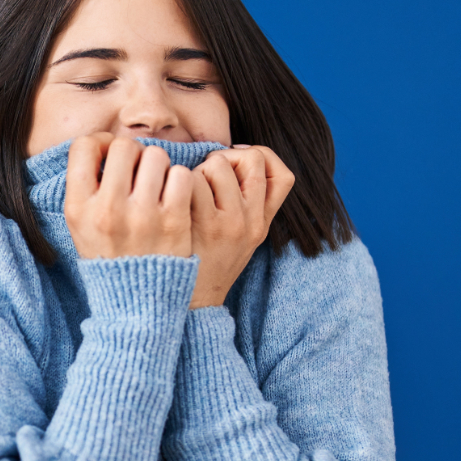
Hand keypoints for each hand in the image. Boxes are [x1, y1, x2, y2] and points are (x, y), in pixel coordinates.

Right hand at [63, 133, 195, 258]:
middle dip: (133, 153)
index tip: (109, 155)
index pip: (83, 147)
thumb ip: (84, 186)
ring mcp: (143, 215)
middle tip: (137, 171)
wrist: (137, 301)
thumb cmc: (109, 255)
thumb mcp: (80, 225)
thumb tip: (102, 144)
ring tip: (156, 184)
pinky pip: (181, 174)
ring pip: (155, 155)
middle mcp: (108, 209)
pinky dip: (179, 180)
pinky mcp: (174, 221)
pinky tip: (173, 195)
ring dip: (158, 165)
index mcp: (79, 208)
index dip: (99, 143)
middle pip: (123, 146)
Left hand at [187, 144, 292, 308]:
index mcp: (262, 223)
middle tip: (206, 176)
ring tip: (188, 192)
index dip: (259, 157)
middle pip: (251, 158)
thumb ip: (244, 205)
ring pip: (219, 164)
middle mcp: (252, 221)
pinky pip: (192, 181)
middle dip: (225, 158)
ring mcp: (231, 223)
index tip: (234, 164)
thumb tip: (229, 160)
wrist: (192, 303)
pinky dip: (180, 184)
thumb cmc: (207, 263)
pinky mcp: (204, 225)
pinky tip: (175, 202)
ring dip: (198, 170)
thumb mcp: (240, 239)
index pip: (284, 175)